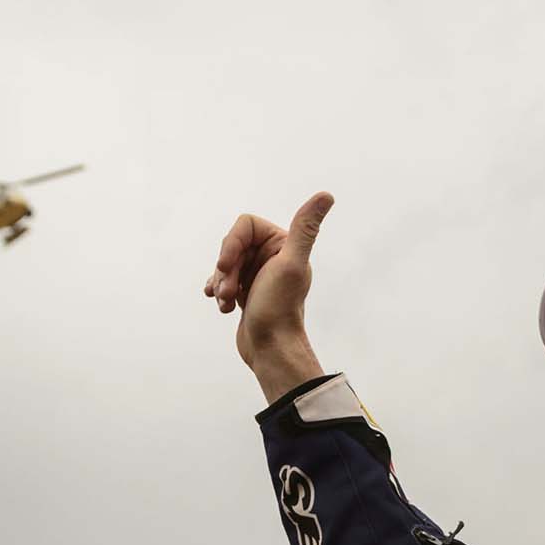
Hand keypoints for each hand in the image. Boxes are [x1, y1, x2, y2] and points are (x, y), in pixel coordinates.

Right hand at [204, 191, 333, 398]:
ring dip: (221, 282)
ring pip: (225, 263)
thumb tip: (327, 195)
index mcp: (284, 244)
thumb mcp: (290, 264)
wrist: (270, 349)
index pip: (245, 225)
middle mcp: (274, 256)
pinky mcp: (247, 290)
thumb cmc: (279, 309)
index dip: (231, 244)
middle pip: (232, 245)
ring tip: (227, 301)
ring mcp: (258, 273)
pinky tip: (222, 306)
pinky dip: (218, 291)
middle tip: (230, 291)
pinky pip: (222, 279)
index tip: (225, 266)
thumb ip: (305, 229)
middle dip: (226, 268)